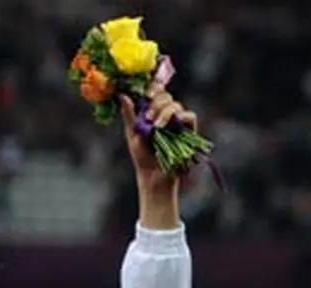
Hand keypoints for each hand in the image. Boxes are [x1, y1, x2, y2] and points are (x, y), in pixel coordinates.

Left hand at [120, 86, 196, 228]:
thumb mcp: (132, 133)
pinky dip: (179, 118)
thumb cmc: (142, 157)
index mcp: (153, 113)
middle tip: (148, 117)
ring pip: (175, 104)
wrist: (153, 176)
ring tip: (155, 127)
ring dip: (164, 112)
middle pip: (165, 96)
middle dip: (156, 103)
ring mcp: (178, 122)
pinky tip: (167, 126)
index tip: (146, 93)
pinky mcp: (189, 131)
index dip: (153, 87)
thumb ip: (129, 114)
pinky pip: (189, 116)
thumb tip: (121, 94)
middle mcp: (166, 115)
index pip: (155, 92)